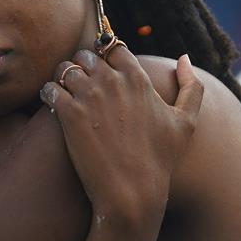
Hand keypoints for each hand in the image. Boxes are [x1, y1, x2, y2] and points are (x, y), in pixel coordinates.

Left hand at [40, 50, 202, 231]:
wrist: (132, 192)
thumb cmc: (160, 160)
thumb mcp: (186, 122)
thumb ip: (192, 86)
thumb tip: (184, 57)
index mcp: (138, 78)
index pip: (113, 48)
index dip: (105, 58)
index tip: (101, 72)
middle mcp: (113, 81)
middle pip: (86, 55)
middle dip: (81, 67)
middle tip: (80, 85)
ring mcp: (89, 96)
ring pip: (65, 68)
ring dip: (62, 78)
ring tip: (66, 95)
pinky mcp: (70, 113)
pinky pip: (49, 89)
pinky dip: (48, 94)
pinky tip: (55, 107)